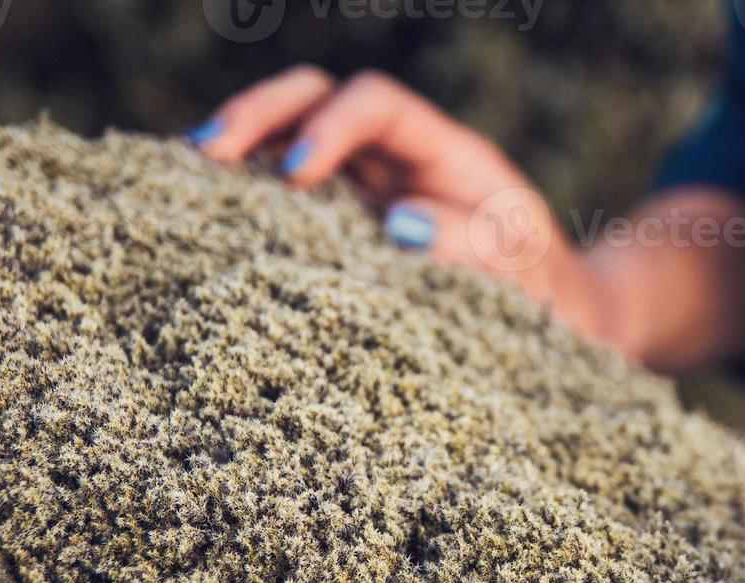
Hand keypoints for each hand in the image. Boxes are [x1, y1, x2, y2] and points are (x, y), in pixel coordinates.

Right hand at [185, 66, 604, 335]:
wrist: (559, 321)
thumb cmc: (545, 291)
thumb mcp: (525, 268)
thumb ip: (474, 242)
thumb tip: (401, 225)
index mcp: (446, 153)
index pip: (376, 104)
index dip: (330, 125)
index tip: (297, 174)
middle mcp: (399, 159)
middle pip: (317, 99)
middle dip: (260, 114)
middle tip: (206, 152)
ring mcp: (368, 190)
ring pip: (293, 141)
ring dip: (241, 148)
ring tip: (185, 174)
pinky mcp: (347, 230)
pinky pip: (292, 200)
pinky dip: (250, 199)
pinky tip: (206, 217)